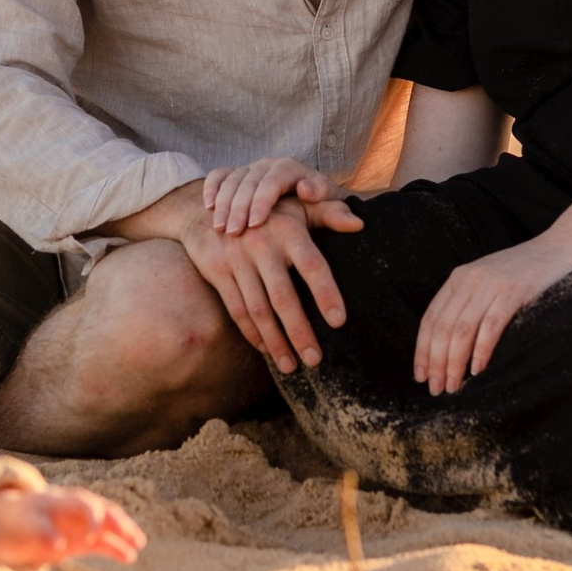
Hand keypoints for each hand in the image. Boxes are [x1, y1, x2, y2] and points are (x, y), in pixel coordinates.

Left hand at [0, 485, 146, 566]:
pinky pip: (102, 543)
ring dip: (122, 535)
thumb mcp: (22, 525)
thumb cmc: (13, 521)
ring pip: (107, 527)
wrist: (3, 526)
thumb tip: (58, 545)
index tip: (93, 535)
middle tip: (132, 537)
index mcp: (61, 500)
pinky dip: (115, 549)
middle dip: (118, 523)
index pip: (84, 503)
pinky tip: (128, 557)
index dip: (92, 516)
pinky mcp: (79, 541)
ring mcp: (78, 525)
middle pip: (103, 511)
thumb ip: (41, 532)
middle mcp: (75, 510)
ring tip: (137, 547)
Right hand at [182, 196, 359, 374]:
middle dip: (300, 332)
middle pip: (283, 297)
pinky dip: (251, 333)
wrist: (211, 204)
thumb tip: (360, 224)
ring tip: (291, 366)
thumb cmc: (269, 212)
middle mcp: (261, 244)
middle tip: (315, 359)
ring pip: (258, 309)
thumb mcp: (297, 206)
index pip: (312, 264)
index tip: (339, 322)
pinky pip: (236, 308)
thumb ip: (330, 213)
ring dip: (275, 341)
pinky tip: (266, 349)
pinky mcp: (217, 271)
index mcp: (287, 229)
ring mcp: (236, 259)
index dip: (325, 293)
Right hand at [203, 156, 359, 234]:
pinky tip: (206, 207)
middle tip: (234, 232)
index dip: (263, 200)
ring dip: (223, 203)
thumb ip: (333, 213)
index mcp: (290, 168)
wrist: (296, 194)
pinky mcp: (232, 175)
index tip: (257, 223)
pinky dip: (211, 188)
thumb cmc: (312, 206)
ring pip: (231, 180)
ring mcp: (247, 168)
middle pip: (249, 180)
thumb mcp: (324, 209)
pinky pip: (217, 175)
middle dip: (239, 207)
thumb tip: (348, 218)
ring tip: (219, 228)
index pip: (274, 179)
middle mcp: (267, 164)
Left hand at [414, 237, 571, 396]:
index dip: (422, 350)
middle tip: (436, 389)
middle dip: (436, 362)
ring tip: (453, 386)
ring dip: (454, 362)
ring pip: (462, 330)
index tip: (420, 375)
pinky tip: (477, 370)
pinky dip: (481, 350)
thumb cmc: (522, 274)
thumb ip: (468, 305)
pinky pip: (490, 326)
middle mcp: (469, 280)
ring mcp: (490, 285)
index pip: (430, 319)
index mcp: (458, 278)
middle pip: (442, 327)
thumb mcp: (486, 283)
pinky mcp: (513, 292)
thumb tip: (448, 348)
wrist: (557, 249)